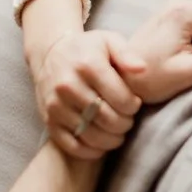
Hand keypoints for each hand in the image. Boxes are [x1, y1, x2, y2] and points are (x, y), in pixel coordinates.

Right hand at [29, 28, 146, 160]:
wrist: (50, 54)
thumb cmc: (87, 48)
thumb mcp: (109, 41)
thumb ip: (127, 54)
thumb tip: (143, 70)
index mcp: (88, 65)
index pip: (120, 98)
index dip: (133, 106)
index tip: (136, 104)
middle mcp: (69, 86)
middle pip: (107, 118)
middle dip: (124, 124)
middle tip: (129, 120)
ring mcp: (56, 105)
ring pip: (91, 135)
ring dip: (111, 140)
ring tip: (118, 133)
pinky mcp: (48, 120)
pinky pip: (72, 145)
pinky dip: (90, 151)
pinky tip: (101, 145)